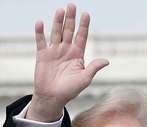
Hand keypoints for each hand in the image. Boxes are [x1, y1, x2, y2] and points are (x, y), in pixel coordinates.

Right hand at [26, 4, 108, 121]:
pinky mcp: (42, 55)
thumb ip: (93, 68)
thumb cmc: (70, 90)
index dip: (84, 26)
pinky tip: (40, 23)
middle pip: (69, 31)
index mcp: (77, 55)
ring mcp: (54, 51)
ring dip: (58, 22)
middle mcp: (66, 50)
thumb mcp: (84, 79)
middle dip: (71, 19)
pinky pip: (41, 41)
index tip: (86, 14)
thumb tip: (106, 60)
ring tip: (60, 10)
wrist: (52, 98)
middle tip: (72, 5)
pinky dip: (40, 32)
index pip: (81, 37)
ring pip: (56, 33)